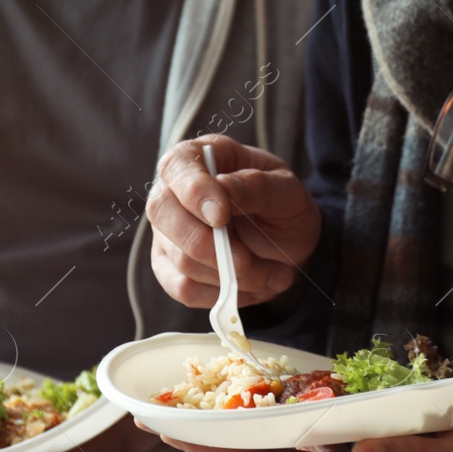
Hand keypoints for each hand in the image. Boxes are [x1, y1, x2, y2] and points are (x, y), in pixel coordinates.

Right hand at [147, 135, 321, 307]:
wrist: (290, 243)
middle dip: (207, 244)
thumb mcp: (286, 191)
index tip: (221, 216)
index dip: (194, 191)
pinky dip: (222, 294)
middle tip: (246, 261)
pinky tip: (252, 286)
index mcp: (201, 157)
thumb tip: (221, 189)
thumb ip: (256, 187)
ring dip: (231, 276)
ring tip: (272, 273)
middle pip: (162, 214)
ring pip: (180, 258)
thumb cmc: (284, 206)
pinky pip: (183, 288)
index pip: (177, 166)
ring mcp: (168, 231)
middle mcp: (174, 192)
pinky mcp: (170, 267)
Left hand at [149, 421, 452, 451]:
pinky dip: (293, 411)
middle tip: (170, 409)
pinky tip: (282, 392)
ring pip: (289, 445)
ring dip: (249, 423)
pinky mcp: (375, 450)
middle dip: (219, 436)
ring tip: (208, 397)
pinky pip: (322, 432)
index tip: (173, 430)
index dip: (219, 450)